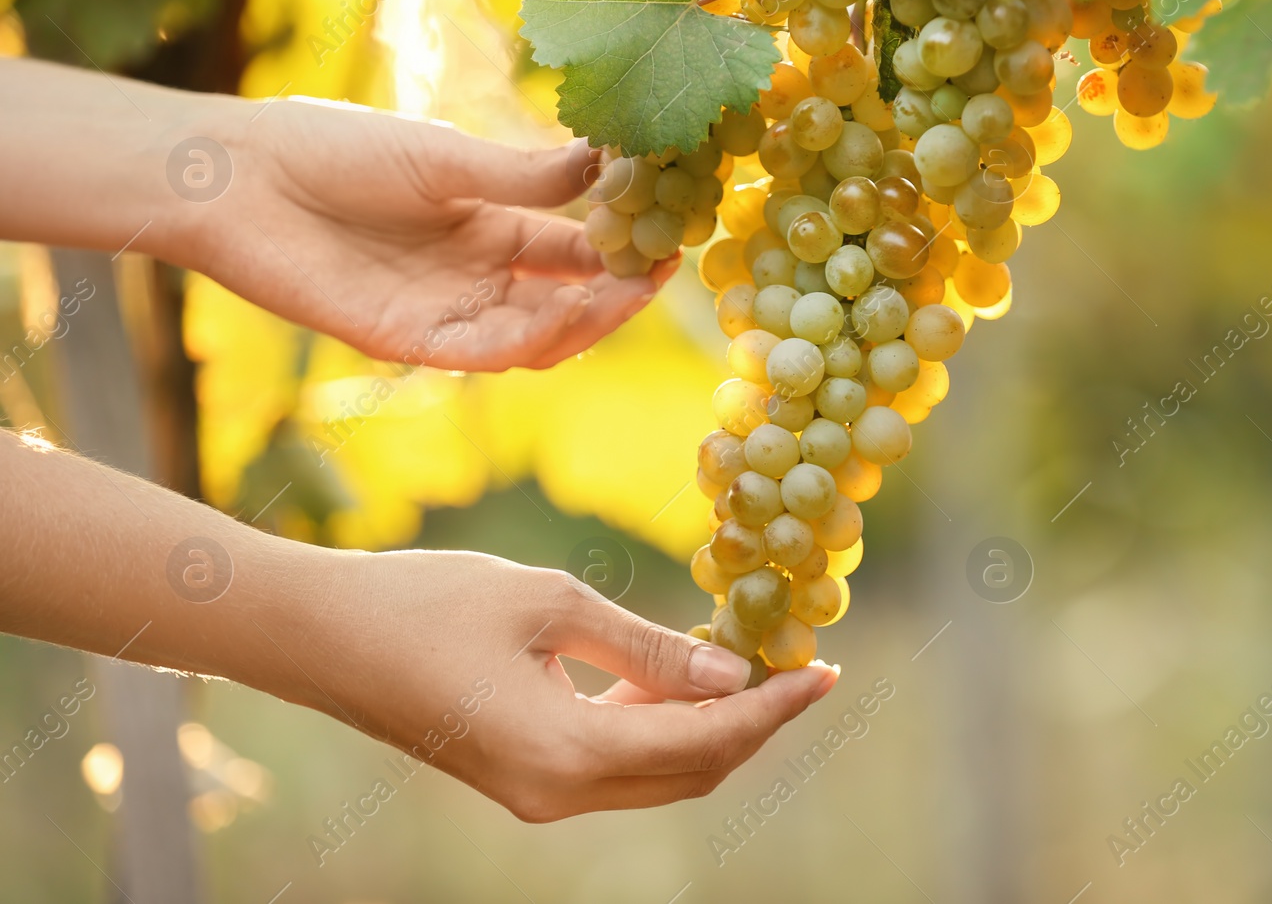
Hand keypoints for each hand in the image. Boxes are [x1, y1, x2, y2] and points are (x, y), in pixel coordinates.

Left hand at [174, 95, 675, 370]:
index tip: (672, 236)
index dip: (625, 248)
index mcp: (490, 227)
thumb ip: (523, 175)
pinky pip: (484, 353)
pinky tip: (564, 310)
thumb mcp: (442, 158)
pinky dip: (530, 336)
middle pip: (567, 300)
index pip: (576, 250)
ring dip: (585, 320)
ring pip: (535, 337)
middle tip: (660, 273)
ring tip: (625, 292)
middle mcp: (476, 276)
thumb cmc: (333, 150)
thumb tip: (608, 160)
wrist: (239, 179)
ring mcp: (445, 313)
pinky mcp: (408, 342)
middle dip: (617, 292)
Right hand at [305, 549, 836, 820]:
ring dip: (708, 724)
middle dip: (753, 722)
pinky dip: (656, 725)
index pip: (706, 740)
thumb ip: (646, 647)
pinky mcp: (517, 776)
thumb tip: (729, 672)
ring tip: (750, 661)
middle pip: (689, 771)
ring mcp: (533, 794)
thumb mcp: (550, 606)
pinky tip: (673, 675)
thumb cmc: (428, 603)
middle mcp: (556, 794)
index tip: (827, 671)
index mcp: (566, 754)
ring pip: (654, 773)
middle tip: (801, 665)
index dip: (774, 707)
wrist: (318, 637)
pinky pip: (612, 763)